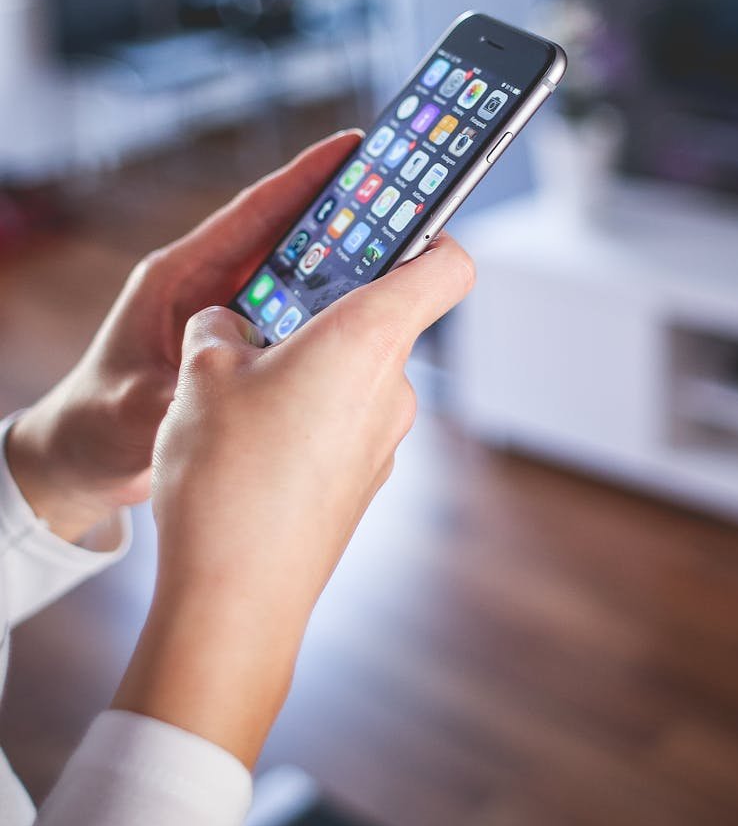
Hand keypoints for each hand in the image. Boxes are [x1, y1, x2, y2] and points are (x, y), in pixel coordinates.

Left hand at [6, 131, 361, 541]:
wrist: (82, 456)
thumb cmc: (94, 422)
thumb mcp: (134, 407)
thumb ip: (183, 394)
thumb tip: (235, 390)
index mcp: (179, 277)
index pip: (251, 214)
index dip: (302, 177)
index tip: (352, 147)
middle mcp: (207, 285)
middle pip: (285, 236)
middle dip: (340, 214)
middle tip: (399, 196)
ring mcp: (226, 313)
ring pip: (295, 274)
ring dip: (341, 262)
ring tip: (401, 249)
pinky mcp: (239, 343)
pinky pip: (294, 316)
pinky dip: (327, 310)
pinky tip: (366, 315)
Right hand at [113, 233, 473, 765]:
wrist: (236, 601)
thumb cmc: (227, 476)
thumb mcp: (201, 374)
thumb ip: (220, 328)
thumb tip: (229, 326)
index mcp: (367, 339)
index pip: (447, 265)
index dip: (430, 233)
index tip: (394, 223)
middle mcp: (392, 387)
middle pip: (383, 318)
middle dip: (325, 309)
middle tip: (265, 314)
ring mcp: (385, 440)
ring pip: (355, 373)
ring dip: (308, 366)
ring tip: (240, 391)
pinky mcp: (364, 480)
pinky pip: (344, 422)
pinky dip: (308, 414)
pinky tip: (252, 443)